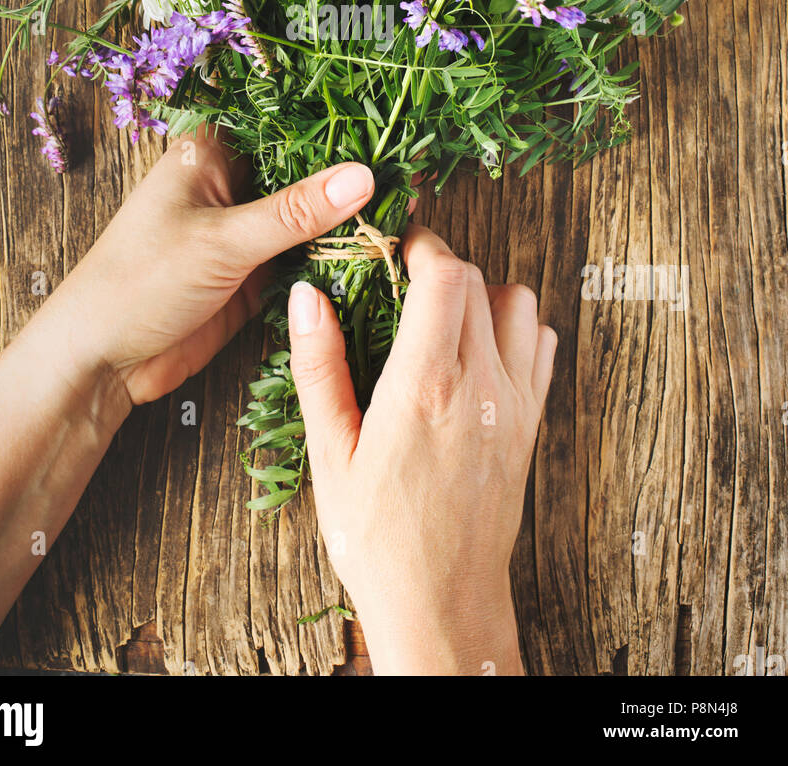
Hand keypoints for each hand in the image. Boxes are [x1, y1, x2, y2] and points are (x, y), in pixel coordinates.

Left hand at [45, 131, 375, 404]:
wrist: (100, 362)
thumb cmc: (139, 282)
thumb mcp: (222, 241)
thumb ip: (295, 212)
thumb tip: (364, 176)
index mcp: (211, 155)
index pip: (284, 127)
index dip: (335, 128)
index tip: (391, 131)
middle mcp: (231, 186)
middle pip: (302, 174)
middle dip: (348, 180)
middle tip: (411, 175)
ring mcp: (243, 233)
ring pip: (308, 220)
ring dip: (345, 222)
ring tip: (407, 210)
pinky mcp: (252, 276)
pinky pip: (303, 259)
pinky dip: (333, 260)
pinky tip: (375, 253)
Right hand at [286, 224, 556, 675]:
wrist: (443, 604)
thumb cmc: (377, 538)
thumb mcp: (330, 454)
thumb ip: (319, 367)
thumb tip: (308, 297)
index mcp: (426, 385)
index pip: (447, 274)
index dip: (422, 246)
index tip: (397, 248)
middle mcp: (480, 385)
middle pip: (480, 280)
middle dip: (441, 266)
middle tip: (405, 282)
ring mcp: (515, 404)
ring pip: (521, 304)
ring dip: (483, 293)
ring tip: (442, 315)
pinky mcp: (531, 425)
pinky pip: (542, 346)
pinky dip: (516, 329)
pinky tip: (478, 350)